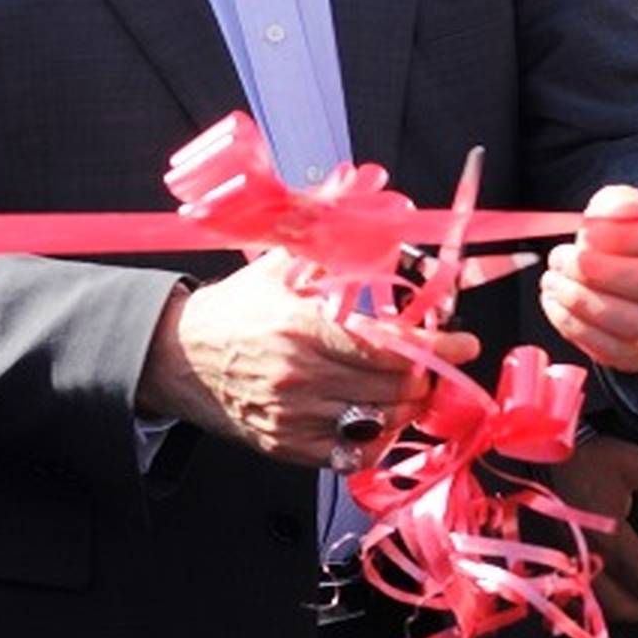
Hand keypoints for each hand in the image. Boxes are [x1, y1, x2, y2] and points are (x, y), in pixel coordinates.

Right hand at [138, 250, 478, 467]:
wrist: (175, 358)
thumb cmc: (233, 310)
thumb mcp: (275, 263)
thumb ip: (324, 230)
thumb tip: (362, 182)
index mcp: (302, 326)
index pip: (388, 345)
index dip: (435, 347)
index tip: (462, 344)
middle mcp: (300, 376)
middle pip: (392, 388)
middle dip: (426, 377)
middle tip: (434, 365)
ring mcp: (293, 417)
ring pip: (378, 425)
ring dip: (405, 408)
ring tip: (409, 389)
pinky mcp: (286, 446)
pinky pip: (349, 455)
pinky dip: (374, 439)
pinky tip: (377, 418)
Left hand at [540, 185, 637, 373]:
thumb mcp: (631, 210)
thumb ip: (621, 204)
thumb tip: (609, 214)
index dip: (628, 236)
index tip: (587, 233)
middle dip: (599, 270)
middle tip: (561, 258)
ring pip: (634, 322)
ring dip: (583, 300)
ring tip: (553, 279)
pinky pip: (612, 349)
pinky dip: (575, 326)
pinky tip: (556, 302)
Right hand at [550, 436, 637, 621]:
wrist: (543, 445)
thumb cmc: (591, 455)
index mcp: (610, 538)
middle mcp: (587, 555)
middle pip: (622, 603)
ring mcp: (568, 556)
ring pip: (597, 603)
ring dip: (625, 608)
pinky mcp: (558, 551)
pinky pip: (578, 591)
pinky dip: (598, 600)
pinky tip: (609, 591)